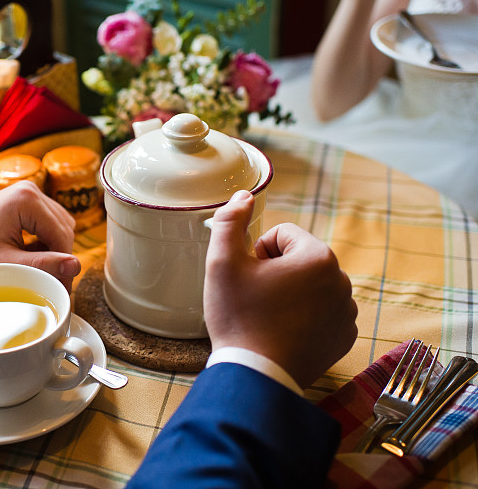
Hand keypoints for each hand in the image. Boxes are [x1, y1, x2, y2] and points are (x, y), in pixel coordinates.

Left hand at [0, 181, 81, 291]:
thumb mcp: (6, 263)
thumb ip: (42, 265)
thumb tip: (76, 266)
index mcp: (26, 200)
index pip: (61, 236)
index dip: (63, 265)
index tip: (61, 289)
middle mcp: (31, 189)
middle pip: (64, 230)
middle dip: (59, 258)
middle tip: (50, 284)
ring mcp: (30, 192)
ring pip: (60, 227)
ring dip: (53, 250)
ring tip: (36, 269)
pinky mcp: (28, 199)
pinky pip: (50, 223)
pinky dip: (45, 241)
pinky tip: (30, 255)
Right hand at [203, 190, 357, 389]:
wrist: (256, 375)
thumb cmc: (238, 318)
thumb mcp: (222, 263)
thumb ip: (230, 221)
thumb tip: (243, 195)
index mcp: (317, 257)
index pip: (282, 234)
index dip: (256, 253)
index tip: (248, 278)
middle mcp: (342, 280)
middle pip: (298, 259)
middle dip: (275, 272)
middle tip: (255, 299)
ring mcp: (347, 311)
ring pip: (310, 285)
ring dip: (290, 293)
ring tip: (269, 318)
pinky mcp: (345, 336)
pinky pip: (322, 311)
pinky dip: (305, 317)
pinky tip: (284, 333)